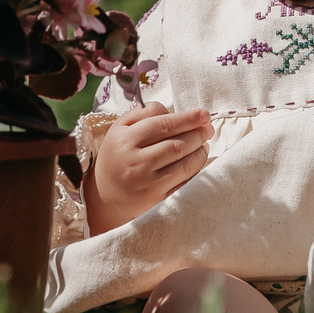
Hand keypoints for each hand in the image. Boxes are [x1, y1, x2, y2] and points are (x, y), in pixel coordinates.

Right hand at [85, 103, 212, 234]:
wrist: (106, 196)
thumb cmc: (117, 156)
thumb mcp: (120, 129)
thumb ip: (143, 113)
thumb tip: (173, 111)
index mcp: (125, 140)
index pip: (164, 125)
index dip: (188, 118)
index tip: (204, 114)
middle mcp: (136, 163)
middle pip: (178, 144)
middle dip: (198, 134)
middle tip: (207, 128)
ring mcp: (149, 184)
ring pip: (186, 165)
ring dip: (200, 152)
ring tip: (204, 144)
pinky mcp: (158, 200)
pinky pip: (186, 183)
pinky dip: (197, 171)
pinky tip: (198, 162)